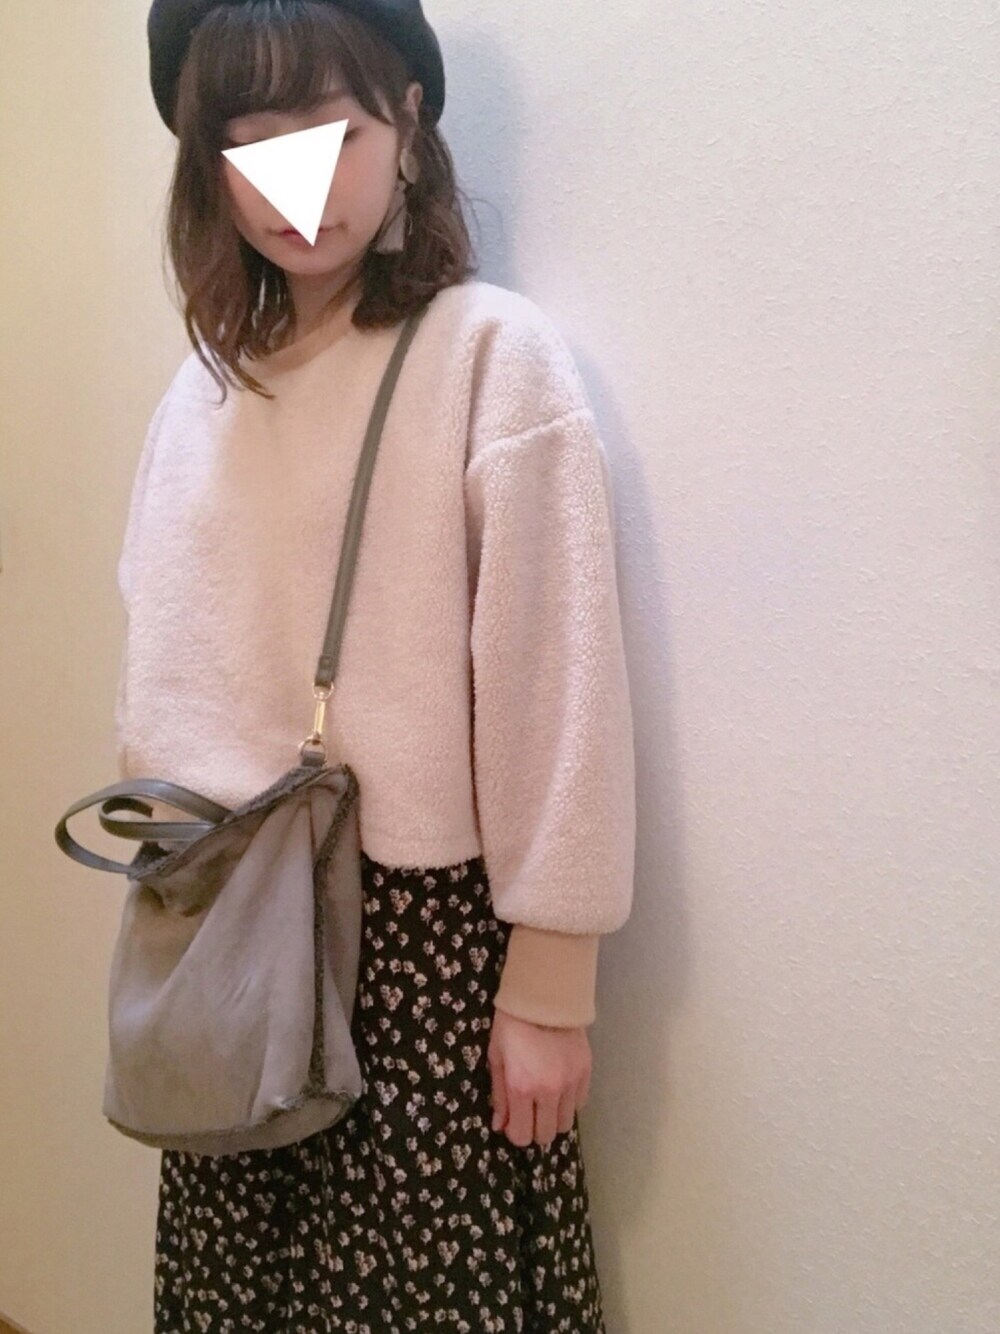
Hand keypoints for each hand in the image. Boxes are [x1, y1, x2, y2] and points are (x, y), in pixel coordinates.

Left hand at [487, 1006, 591, 1147]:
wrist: (543, 996)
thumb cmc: (511, 1025)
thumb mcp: (496, 1058)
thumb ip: (499, 1096)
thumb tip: (500, 1126)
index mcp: (522, 1088)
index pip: (522, 1135)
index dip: (515, 1133)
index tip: (513, 1122)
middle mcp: (549, 1091)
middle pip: (546, 1134)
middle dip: (535, 1129)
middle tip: (529, 1113)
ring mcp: (571, 1082)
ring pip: (565, 1123)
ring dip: (553, 1117)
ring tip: (545, 1100)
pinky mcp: (586, 1071)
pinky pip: (580, 1103)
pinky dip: (569, 1102)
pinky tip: (560, 1088)